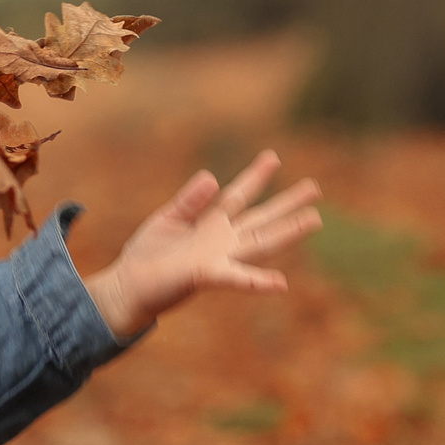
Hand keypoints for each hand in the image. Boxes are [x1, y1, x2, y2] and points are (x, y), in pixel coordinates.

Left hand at [80, 151, 320, 339]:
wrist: (129, 287)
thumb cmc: (148, 255)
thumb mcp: (168, 219)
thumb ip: (191, 200)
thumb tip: (213, 177)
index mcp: (211, 224)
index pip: (239, 195)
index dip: (255, 176)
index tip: (273, 157)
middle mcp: (222, 241)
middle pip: (261, 218)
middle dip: (286, 203)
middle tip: (315, 187)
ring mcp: (219, 258)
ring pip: (259, 243)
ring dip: (287, 233)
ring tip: (314, 219)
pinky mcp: (206, 275)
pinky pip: (236, 278)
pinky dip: (257, 281)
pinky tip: (281, 283)